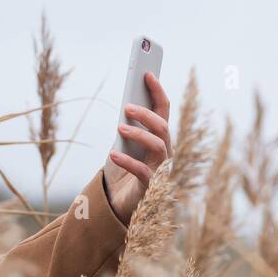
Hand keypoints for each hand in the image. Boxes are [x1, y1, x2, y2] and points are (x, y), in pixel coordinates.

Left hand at [103, 71, 171, 224]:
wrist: (117, 203)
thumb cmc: (122, 170)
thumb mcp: (123, 144)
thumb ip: (128, 126)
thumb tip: (127, 104)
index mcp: (158, 138)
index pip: (164, 111)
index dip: (157, 91)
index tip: (147, 74)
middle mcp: (164, 152)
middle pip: (163, 127)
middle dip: (147, 114)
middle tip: (127, 106)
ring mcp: (160, 170)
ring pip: (158, 146)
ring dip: (139, 134)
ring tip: (119, 128)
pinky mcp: (151, 187)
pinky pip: (143, 172)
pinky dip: (128, 162)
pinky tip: (113, 155)